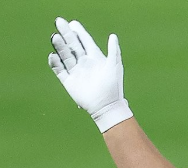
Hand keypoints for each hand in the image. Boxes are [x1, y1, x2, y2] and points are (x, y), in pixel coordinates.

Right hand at [48, 17, 132, 132]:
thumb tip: (113, 36)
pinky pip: (59, 70)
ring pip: (65, 55)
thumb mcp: (115, 67)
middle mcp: (84, 63)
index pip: (85, 41)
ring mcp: (76, 72)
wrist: (107, 106)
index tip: (72, 23)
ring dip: (60, 46)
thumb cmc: (114, 87)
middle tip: (59, 21)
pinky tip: (53, 56)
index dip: (79, 32)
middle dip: (66, 34)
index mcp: (95, 58)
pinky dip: (55, 63)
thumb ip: (113, 51)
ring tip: (55, 36)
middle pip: (73, 45)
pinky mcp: (69, 82)